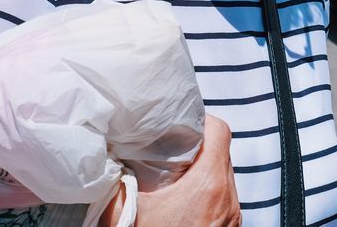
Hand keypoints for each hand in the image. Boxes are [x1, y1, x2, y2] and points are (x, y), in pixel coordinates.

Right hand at [111, 115, 239, 225]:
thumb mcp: (125, 210)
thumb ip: (117, 179)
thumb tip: (104, 154)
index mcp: (209, 185)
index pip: (221, 130)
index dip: (201, 119)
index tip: (180, 123)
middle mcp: (228, 200)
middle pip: (223, 153)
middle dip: (199, 146)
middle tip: (171, 148)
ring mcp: (232, 219)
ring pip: (225, 179)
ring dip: (204, 173)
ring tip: (175, 177)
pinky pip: (224, 202)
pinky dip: (208, 195)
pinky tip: (182, 204)